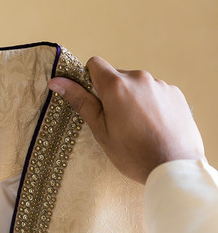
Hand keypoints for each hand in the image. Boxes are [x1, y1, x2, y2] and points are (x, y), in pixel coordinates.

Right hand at [48, 56, 204, 184]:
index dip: (90, 79)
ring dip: (132, 99)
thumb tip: (56, 82)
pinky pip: (155, 92)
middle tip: (116, 121)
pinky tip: (154, 126)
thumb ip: (80, 101)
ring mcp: (160, 85)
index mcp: (116, 86)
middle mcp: (140, 78)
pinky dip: (151, 104)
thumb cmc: (133, 153)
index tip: (94, 99)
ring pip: (137, 85)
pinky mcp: (176, 94)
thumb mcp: (100, 129)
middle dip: (112, 93)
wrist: (175, 168)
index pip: (95, 64)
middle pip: (117, 76)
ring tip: (138, 127)